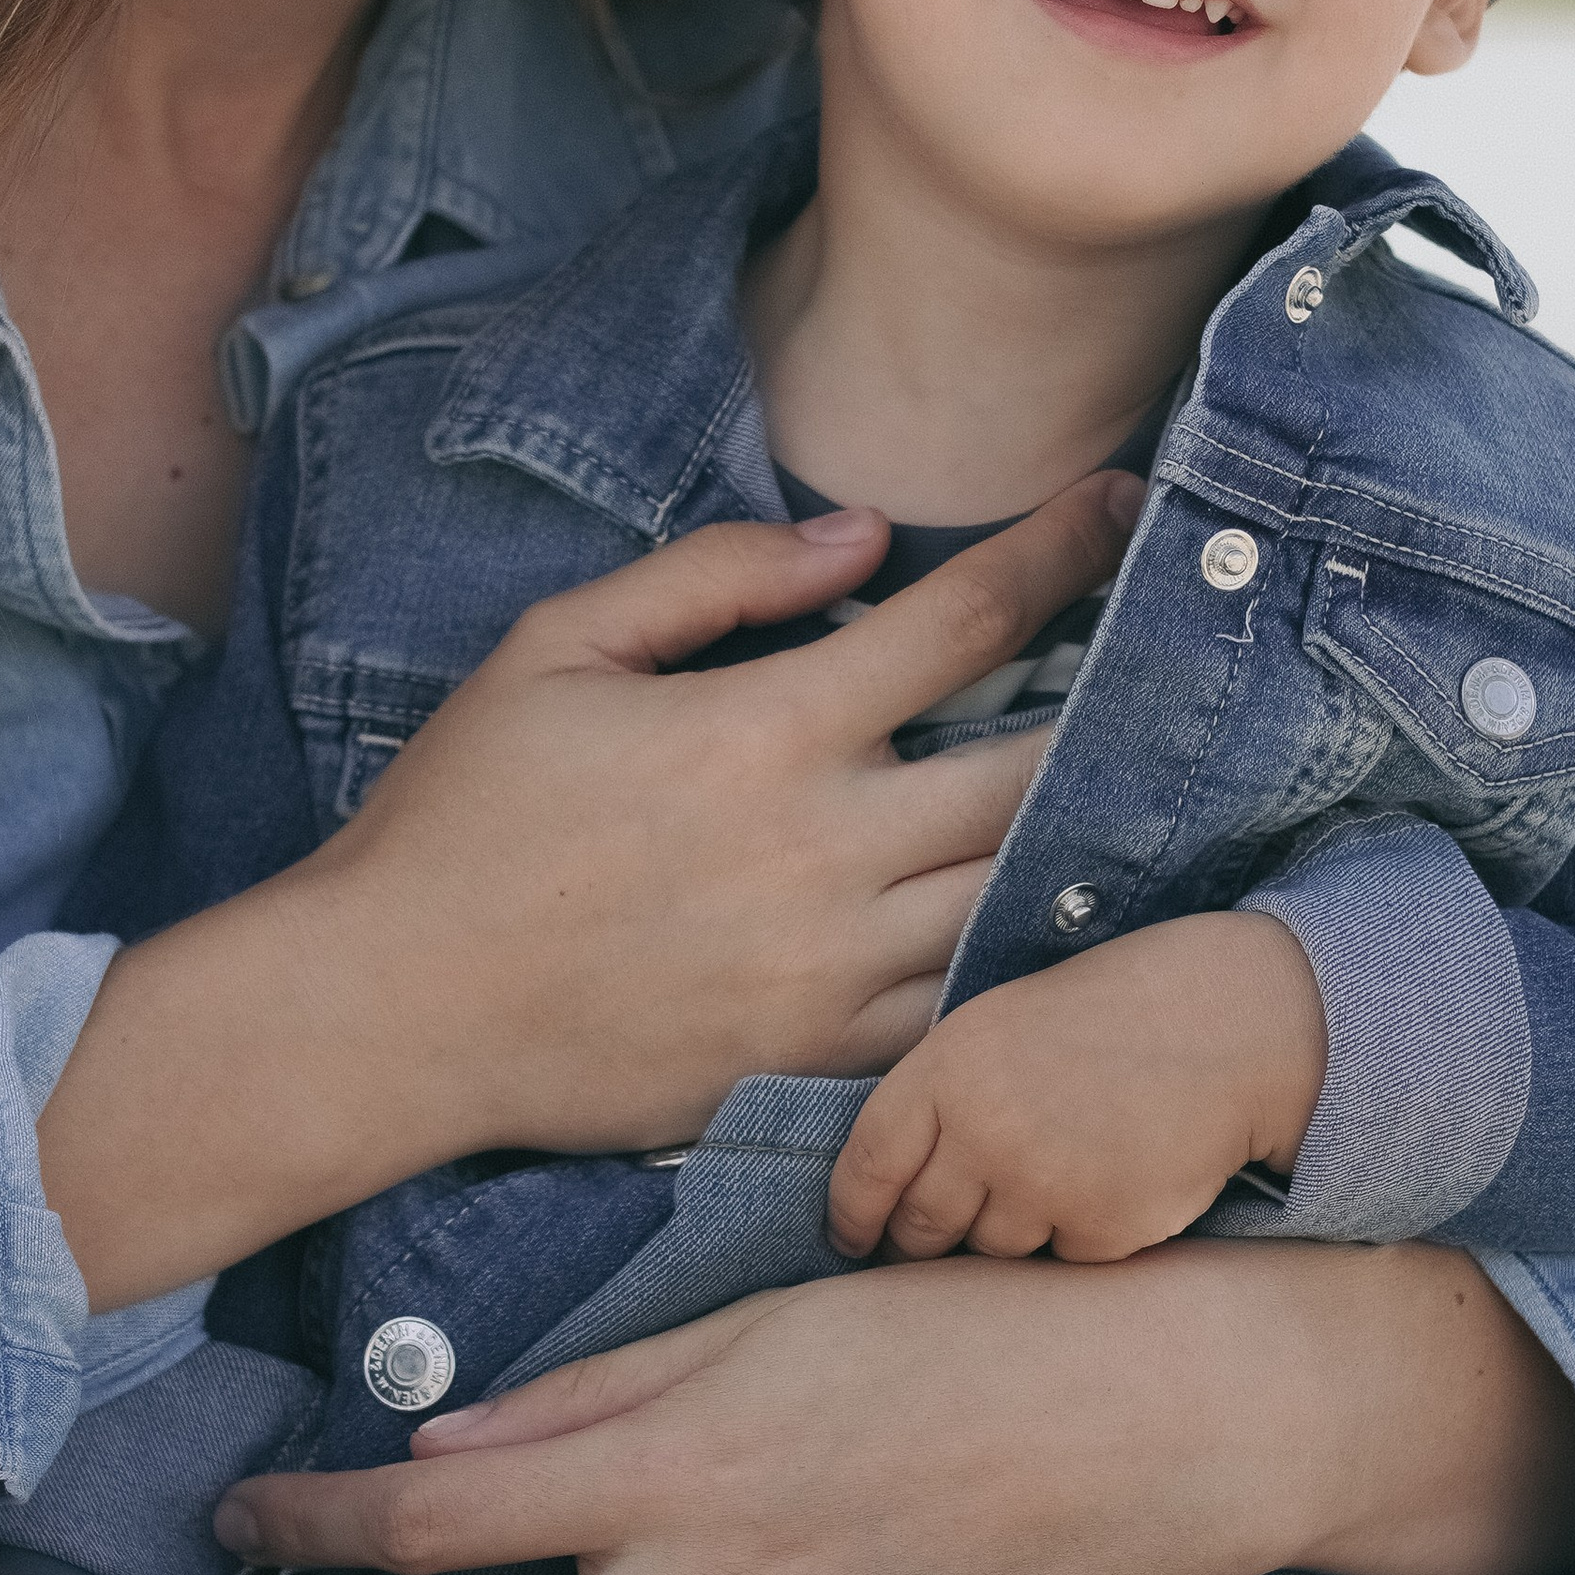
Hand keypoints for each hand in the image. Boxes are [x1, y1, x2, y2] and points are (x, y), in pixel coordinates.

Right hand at [48, 470, 1140, 1305]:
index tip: (1122, 508)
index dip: (1061, 551)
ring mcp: (830, 976)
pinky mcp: (815, 1066)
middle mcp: (822, 855)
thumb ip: (716, 577)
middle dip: (1125, 702)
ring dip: (1096, 840)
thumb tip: (862, 540)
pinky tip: (1059, 925)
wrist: (392, 1009)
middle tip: (1183, 660)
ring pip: (1024, 902)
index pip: (965, 622)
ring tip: (1153, 790)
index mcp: (765, 733)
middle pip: (1038, 770)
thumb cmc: (461, 816)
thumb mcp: (557, 648)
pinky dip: (1024, 966)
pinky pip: (964, 1015)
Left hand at [827, 910, 1329, 1263]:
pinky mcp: (1103, 1227)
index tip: (855, 1239)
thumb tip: (882, 1196)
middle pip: (922, 1228)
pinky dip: (1080, 1235)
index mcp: (946, 1071)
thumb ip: (938, 1102)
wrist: (1224, 1022)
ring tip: (1055, 1172)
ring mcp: (1043, 1185)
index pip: (869, 1168)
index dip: (854, 1216)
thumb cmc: (1103, 1021)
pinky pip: (1063, 1261)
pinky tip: (1111, 1180)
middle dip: (925, 1239)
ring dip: (1010, 1233)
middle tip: (948, 1227)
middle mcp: (984, 1131)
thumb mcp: (996, 1030)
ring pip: (992, 1253)